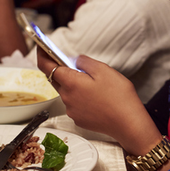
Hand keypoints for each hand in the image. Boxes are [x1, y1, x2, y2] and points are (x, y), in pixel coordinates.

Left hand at [37, 48, 161, 154]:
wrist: (129, 124)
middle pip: (56, 78)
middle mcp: (67, 98)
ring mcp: (72, 110)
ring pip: (66, 91)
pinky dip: (80, 96)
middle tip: (74, 62)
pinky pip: (74, 103)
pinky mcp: (79, 119)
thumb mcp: (103, 70)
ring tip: (94, 82)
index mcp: (70, 83)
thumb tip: (73, 60)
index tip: (40, 46)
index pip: (46, 66)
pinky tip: (96, 96)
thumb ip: (84, 61)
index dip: (41, 54)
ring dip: (73, 84)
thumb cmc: (119, 97)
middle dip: (61, 69)